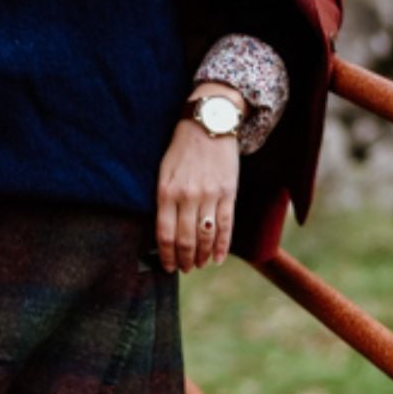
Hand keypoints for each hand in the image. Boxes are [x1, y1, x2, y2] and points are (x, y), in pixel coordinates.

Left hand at [157, 116, 239, 270]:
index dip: (166, 255)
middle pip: (185, 240)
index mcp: (166, 192)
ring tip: (198, 264)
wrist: (209, 124)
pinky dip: (221, 246)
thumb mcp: (164, 172)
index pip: (165, 234)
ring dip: (201, 256)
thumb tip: (165, 231)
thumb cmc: (182, 149)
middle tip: (184, 269)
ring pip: (205, 237)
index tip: (168, 267)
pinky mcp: (228, 193)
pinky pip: (225, 226)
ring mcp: (210, 195)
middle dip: (184, 260)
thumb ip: (163, 200)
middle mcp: (187, 196)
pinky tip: (217, 259)